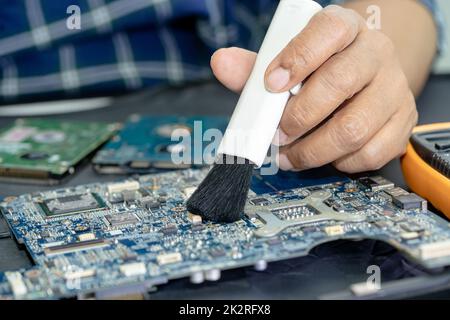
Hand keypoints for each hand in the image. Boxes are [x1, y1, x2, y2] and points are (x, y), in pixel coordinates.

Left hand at [211, 5, 417, 172]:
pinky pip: (369, 153)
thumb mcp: (289, 61)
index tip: (270, 84)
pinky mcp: (402, 123)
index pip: (328, 31)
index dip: (297, 58)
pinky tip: (324, 155)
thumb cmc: (322, 70)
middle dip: (297, 117)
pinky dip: (338, 163)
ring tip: (290, 154)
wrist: (366, 80)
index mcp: (345, 29)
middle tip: (276, 134)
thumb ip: (255, 66)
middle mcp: (376, 54)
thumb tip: (221, 63)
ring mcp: (394, 90)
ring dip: (312, 150)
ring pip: (353, 128)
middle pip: (339, 84)